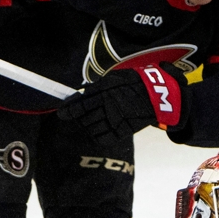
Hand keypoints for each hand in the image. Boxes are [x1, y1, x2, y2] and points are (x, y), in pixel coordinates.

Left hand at [56, 67, 178, 143]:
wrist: (157, 96)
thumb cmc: (134, 83)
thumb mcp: (114, 78)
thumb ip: (96, 87)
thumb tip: (81, 95)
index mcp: (104, 92)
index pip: (80, 104)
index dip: (69, 110)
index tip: (61, 113)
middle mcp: (108, 107)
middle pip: (84, 118)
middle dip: (79, 118)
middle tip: (81, 115)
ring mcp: (115, 120)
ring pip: (91, 129)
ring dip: (89, 125)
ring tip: (95, 119)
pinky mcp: (122, 131)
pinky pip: (102, 138)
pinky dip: (98, 135)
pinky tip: (101, 128)